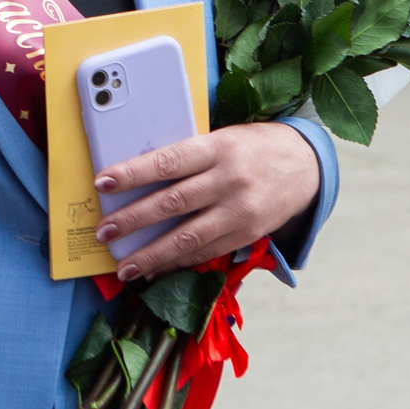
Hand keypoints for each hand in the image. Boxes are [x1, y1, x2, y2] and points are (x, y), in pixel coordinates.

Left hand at [95, 123, 321, 282]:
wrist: (307, 165)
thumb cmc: (252, 147)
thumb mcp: (222, 138)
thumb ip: (188, 157)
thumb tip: (138, 178)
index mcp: (219, 148)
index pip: (168, 162)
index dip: (133, 173)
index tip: (102, 181)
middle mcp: (229, 181)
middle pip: (173, 203)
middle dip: (133, 219)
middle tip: (104, 231)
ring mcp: (239, 212)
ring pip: (188, 237)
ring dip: (151, 255)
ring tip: (123, 266)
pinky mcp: (246, 235)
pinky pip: (205, 253)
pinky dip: (176, 264)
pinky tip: (153, 270)